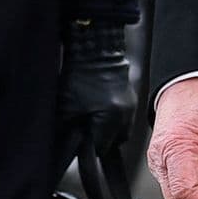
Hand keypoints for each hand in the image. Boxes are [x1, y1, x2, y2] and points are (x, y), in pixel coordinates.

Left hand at [58, 20, 131, 151]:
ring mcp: (132, 106)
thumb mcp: (67, 105)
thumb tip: (65, 143)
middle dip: (100, 139)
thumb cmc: (81, 74)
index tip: (81, 141)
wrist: (95, 50)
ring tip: (93, 119)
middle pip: (114, 142)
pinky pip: (124, 118)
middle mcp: (126, 115)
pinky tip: (101, 109)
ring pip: (121, 131)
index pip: (101, 147)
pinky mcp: (132, 98)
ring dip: (108, 130)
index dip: (88, 147)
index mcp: (112, 119)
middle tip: (86, 130)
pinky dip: (114, 118)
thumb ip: (65, 128)